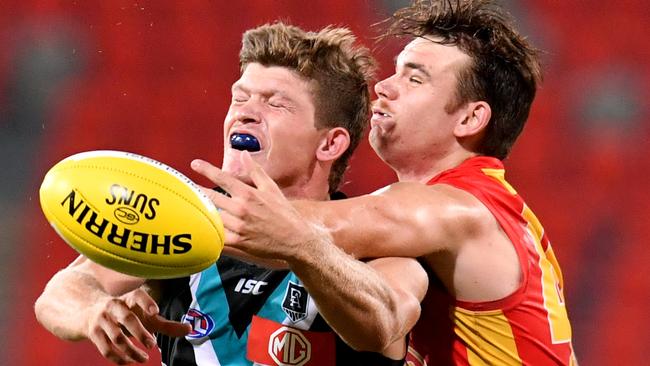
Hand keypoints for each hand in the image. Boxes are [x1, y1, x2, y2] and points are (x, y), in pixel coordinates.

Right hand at [85, 288, 190, 363]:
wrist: (88, 312)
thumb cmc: (126, 315)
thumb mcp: (144, 317)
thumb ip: (166, 324)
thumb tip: (189, 330)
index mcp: (129, 299)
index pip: (137, 295)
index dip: (146, 302)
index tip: (155, 312)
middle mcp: (115, 306)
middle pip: (127, 318)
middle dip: (140, 332)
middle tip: (152, 345)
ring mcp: (102, 320)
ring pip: (116, 337)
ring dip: (131, 350)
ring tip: (144, 359)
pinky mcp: (93, 333)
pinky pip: (105, 349)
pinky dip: (118, 358)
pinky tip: (129, 363)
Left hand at [191, 152, 323, 261]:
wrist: (295, 239)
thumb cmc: (284, 213)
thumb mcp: (271, 188)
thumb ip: (255, 171)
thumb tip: (244, 155)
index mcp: (248, 194)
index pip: (222, 178)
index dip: (206, 170)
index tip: (194, 164)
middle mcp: (241, 209)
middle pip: (210, 197)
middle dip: (195, 190)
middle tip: (184, 186)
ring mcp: (238, 226)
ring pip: (211, 216)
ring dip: (200, 210)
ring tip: (189, 206)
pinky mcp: (238, 242)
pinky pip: (217, 236)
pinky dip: (207, 232)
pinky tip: (199, 229)